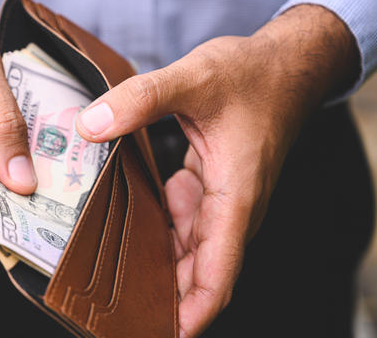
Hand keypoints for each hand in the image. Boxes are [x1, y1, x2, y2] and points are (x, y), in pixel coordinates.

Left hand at [76, 5, 359, 336]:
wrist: (287, 65)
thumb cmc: (254, 75)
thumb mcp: (194, 77)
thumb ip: (140, 100)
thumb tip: (89, 126)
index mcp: (236, 197)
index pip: (217, 276)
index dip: (190, 315)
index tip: (160, 334)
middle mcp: (232, 208)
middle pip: (195, 272)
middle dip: (160, 295)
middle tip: (111, 307)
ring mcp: (222, 200)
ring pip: (187, 248)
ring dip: (154, 261)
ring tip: (106, 268)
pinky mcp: (212, 187)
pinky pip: (183, 221)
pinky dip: (157, 226)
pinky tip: (126, 218)